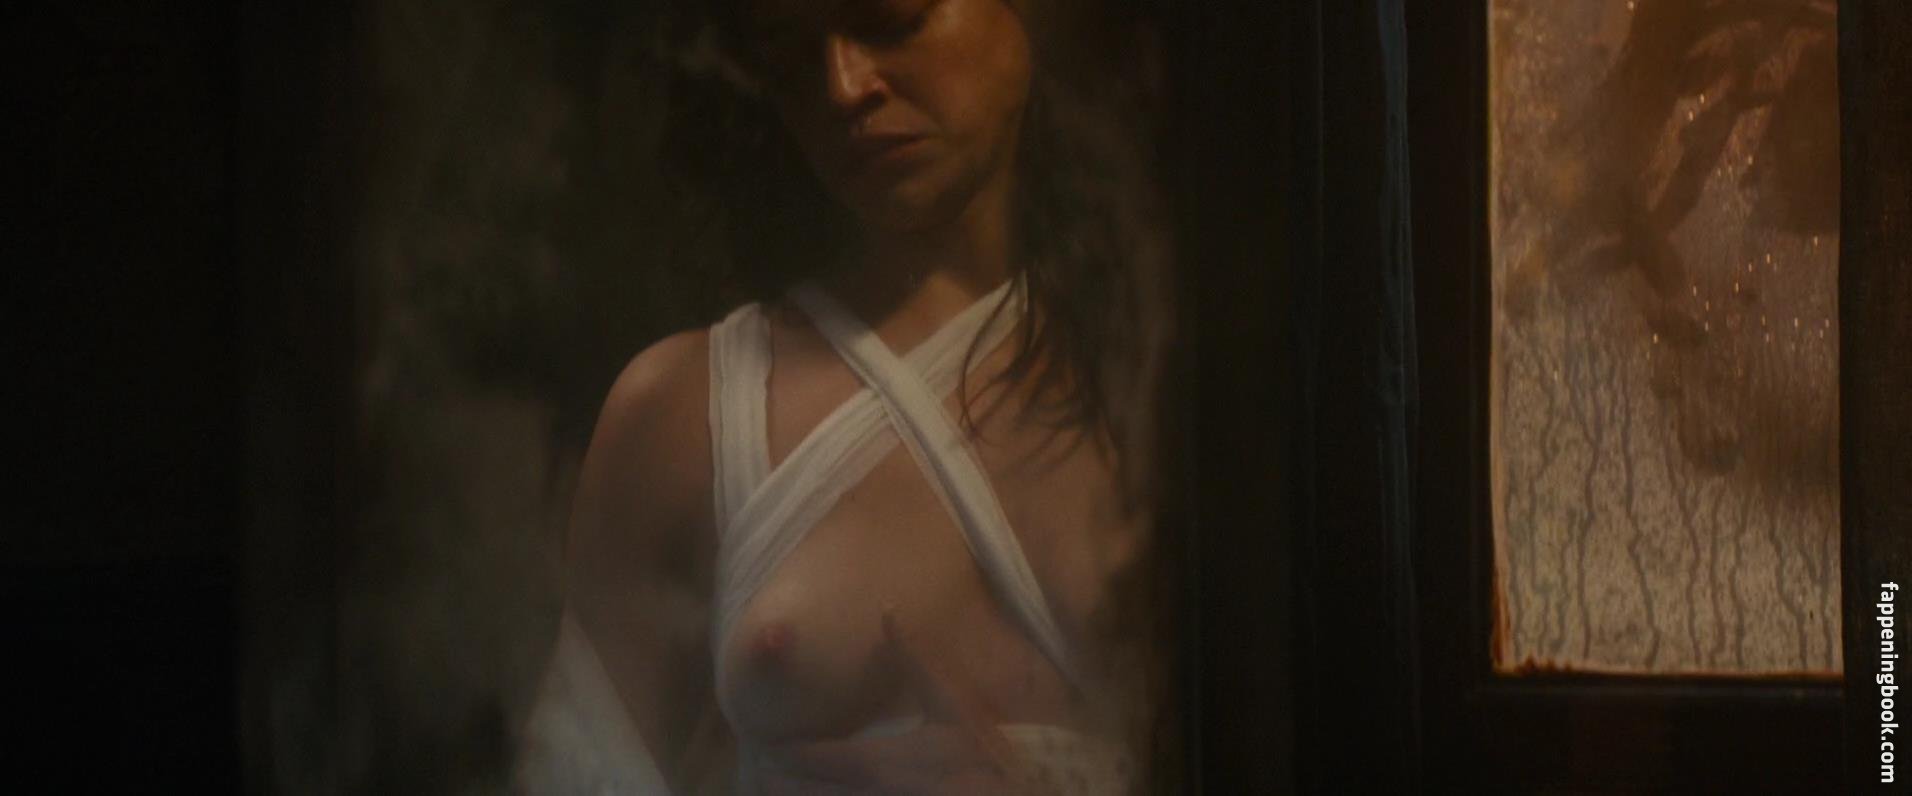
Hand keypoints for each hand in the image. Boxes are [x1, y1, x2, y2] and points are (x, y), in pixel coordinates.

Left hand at [754, 613, 1044, 794]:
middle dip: (799, 786)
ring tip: (779, 790)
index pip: (849, 757)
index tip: (775, 748)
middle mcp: (910, 787)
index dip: (807, 756)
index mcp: (918, 753)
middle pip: (841, 792)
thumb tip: (888, 609)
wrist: (1030, 783)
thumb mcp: (955, 697)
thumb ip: (917, 656)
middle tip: (765, 778)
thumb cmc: (988, 739)